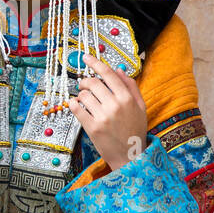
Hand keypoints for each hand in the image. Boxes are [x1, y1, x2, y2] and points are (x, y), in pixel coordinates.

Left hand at [68, 55, 147, 171]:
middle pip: (93, 82)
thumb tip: (118, 70)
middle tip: (84, 84)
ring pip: (83, 95)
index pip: (108, 74)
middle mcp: (114, 105)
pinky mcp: (92, 128)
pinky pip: (76, 108)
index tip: (86, 57)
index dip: (95, 63)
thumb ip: (131, 87)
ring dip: (81, 94)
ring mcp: (103, 117)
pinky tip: (76, 105)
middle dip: (85, 80)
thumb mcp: (140, 107)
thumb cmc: (135, 130)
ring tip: (84, 99)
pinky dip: (73, 104)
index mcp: (127, 98)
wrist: (130, 156)